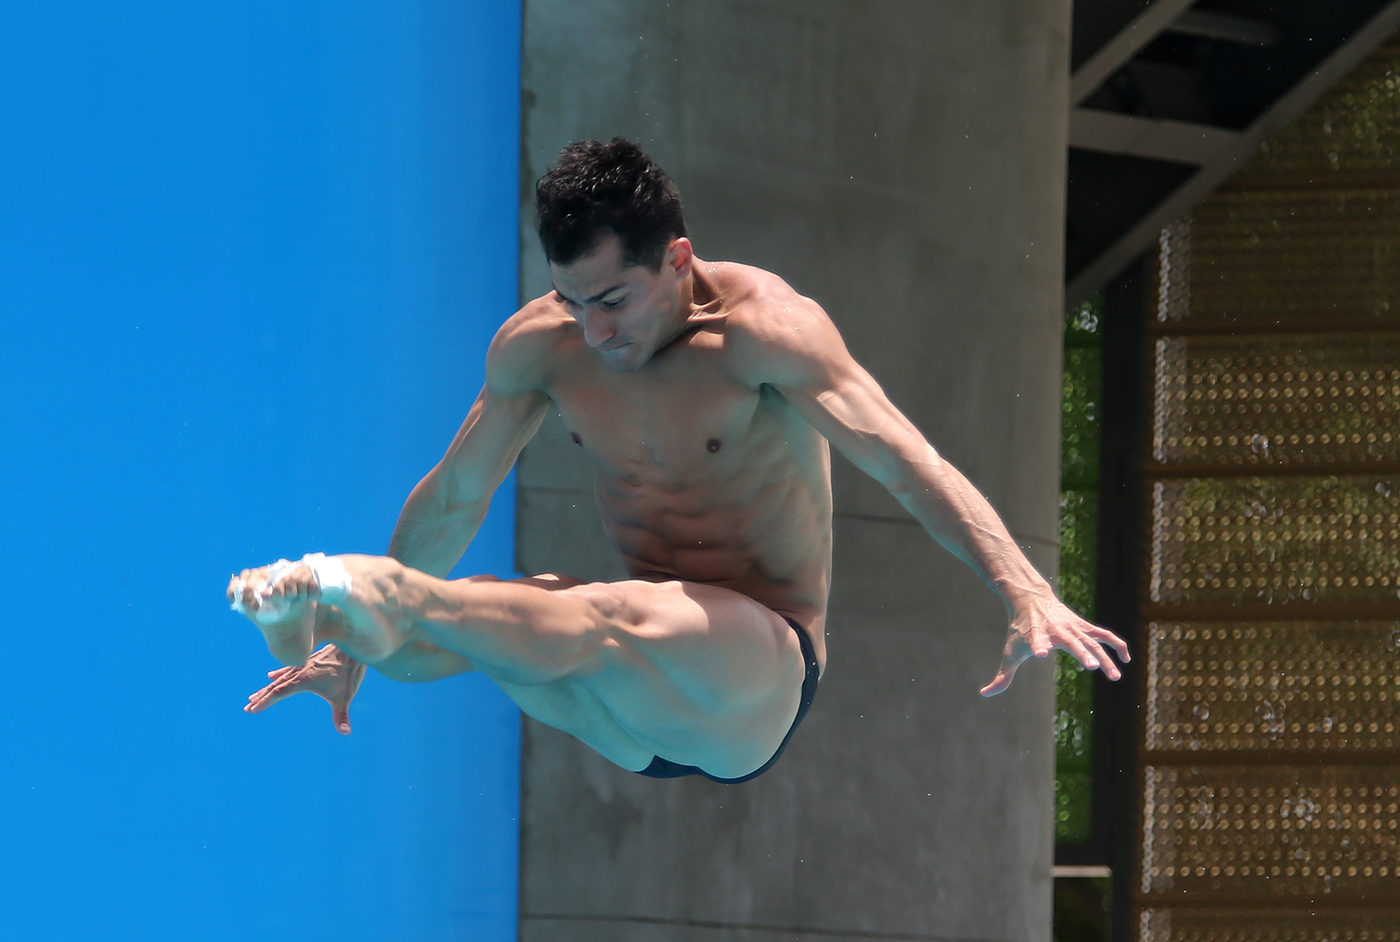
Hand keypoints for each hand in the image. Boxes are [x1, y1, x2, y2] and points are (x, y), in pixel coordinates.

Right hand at [245, 643, 366, 733]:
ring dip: (267, 688)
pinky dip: (279, 673)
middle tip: (248, 708)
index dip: (265, 702)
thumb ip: (342, 715)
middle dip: (261, 698)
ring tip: (254, 696)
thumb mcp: (346, 696)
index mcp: (303, 680)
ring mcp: (303, 665)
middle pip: (275, 686)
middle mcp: (299, 671)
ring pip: (280, 678)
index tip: (252, 709)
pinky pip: (289, 668)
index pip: (279, 693)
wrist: (353, 646)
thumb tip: (345, 732)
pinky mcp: (309, 660)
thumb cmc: (349, 672)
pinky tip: (271, 675)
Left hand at [979, 595, 1128, 696]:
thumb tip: (984, 693)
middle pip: (1071, 642)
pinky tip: (1127, 658)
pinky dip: (1117, 644)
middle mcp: (1057, 629)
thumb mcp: (1011, 651)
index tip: (1040, 654)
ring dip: (1105, 657)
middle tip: (1091, 666)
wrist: (1031, 599)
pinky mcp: (1084, 625)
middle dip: (1081, 653)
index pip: (1037, 641)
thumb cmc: (1020, 629)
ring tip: (1115, 677)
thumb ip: (1002, 675)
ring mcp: (1073, 626)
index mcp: (1037, 634)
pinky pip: (1104, 635)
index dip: (1038, 646)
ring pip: (1092, 641)